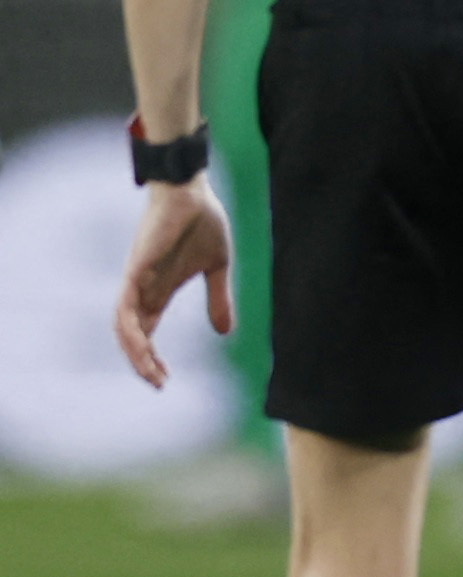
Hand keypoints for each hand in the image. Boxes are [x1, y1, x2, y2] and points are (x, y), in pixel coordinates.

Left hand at [112, 180, 233, 389]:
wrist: (191, 192)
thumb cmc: (202, 222)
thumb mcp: (217, 267)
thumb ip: (218, 299)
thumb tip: (225, 334)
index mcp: (160, 292)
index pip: (147, 332)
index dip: (152, 358)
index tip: (166, 379)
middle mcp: (143, 291)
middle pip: (132, 336)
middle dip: (142, 363)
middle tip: (159, 384)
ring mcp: (137, 282)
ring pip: (124, 327)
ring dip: (134, 353)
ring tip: (150, 373)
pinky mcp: (136, 271)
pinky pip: (124, 307)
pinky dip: (129, 330)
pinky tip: (141, 346)